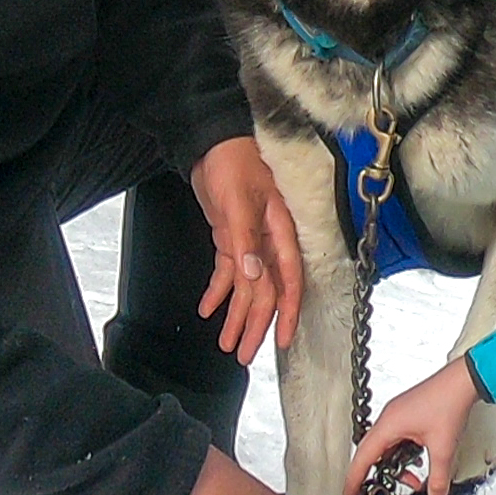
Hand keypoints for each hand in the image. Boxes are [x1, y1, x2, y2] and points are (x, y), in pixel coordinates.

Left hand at [188, 135, 305, 363]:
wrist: (211, 140)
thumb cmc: (232, 161)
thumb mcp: (237, 201)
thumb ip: (246, 241)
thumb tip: (254, 278)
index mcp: (278, 230)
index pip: (286, 279)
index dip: (286, 312)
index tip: (281, 339)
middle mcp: (268, 239)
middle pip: (265, 291)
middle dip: (255, 324)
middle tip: (244, 354)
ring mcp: (249, 239)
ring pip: (246, 286)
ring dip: (236, 315)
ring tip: (228, 343)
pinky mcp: (231, 236)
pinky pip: (228, 271)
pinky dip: (218, 291)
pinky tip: (208, 308)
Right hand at [343, 356, 483, 494]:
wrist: (462, 381)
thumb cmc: (448, 401)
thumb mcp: (443, 448)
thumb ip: (438, 478)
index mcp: (389, 424)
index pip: (364, 457)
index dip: (354, 478)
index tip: (349, 493)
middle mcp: (389, 418)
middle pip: (371, 452)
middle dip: (373, 474)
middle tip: (369, 491)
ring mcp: (397, 414)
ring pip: (386, 447)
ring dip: (396, 465)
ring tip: (413, 480)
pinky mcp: (407, 414)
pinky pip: (396, 439)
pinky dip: (403, 454)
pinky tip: (418, 461)